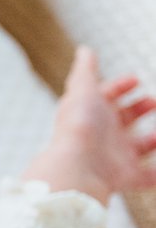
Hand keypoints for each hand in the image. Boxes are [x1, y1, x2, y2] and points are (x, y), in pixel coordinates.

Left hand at [23, 46, 155, 203]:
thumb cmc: (80, 126)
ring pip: (140, 146)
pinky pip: (149, 176)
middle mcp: (103, 134)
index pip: (106, 96)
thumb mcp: (83, 90)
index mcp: (92, 113)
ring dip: (155, 138)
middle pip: (124, 119)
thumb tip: (85, 50)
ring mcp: (115, 156)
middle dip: (141, 107)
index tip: (136, 79)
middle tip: (152, 101)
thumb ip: (86, 71)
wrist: (79, 166)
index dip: (120, 86)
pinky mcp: (126, 177)